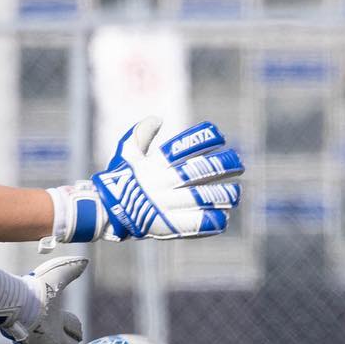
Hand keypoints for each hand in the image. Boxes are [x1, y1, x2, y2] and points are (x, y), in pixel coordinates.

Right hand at [46, 117, 242, 243]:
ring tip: (237, 193)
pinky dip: (212, 221)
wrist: (104, 211)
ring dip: (223, 195)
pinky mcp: (168, 225)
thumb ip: (141, 134)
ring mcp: (165, 204)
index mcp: (154, 165)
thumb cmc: (119, 179)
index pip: (182, 147)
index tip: (221, 137)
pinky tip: (224, 217)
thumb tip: (157, 118)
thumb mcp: (126, 153)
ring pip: (202, 197)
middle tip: (240, 164)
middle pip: (199, 172)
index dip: (204, 140)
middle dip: (223, 166)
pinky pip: (196, 223)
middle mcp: (161, 183)